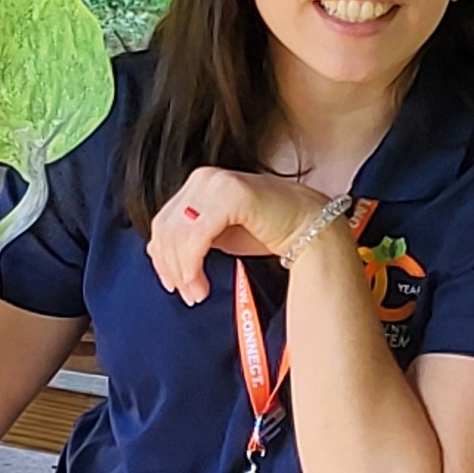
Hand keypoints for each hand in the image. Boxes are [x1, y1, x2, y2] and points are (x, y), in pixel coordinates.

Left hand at [145, 165, 325, 306]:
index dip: (161, 255)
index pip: (164, 221)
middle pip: (166, 228)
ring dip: (182, 270)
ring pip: (178, 234)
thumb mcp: (222, 234)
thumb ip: (193, 238)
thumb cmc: (271, 230)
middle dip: (170, 267)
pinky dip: (192, 263)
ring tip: (196, 293)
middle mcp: (204, 178)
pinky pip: (197, 235)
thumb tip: (165, 256)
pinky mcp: (231, 195)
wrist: (311, 228)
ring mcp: (216, 183)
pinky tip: (200, 282)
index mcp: (199, 183)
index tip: (171, 282)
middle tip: (185, 294)